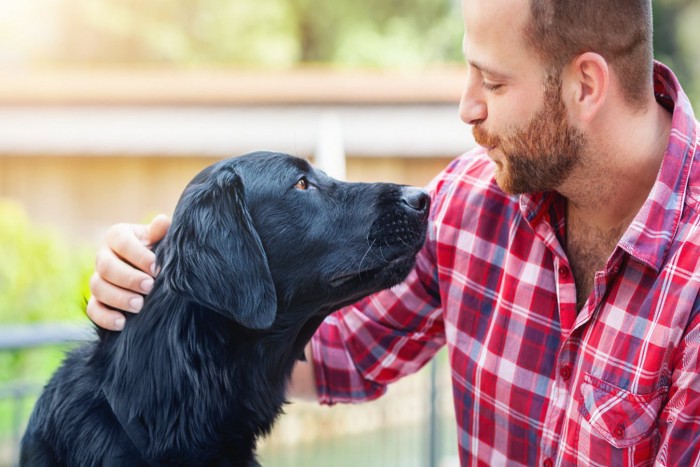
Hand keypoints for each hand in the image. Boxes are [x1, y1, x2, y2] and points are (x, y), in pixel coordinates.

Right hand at [86, 214, 170, 330]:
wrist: (155, 272)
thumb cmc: (158, 251)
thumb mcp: (160, 240)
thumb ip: (159, 232)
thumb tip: (162, 221)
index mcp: (118, 236)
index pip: (122, 242)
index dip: (138, 255)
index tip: (156, 267)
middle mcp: (103, 256)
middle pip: (106, 266)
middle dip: (128, 278)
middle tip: (149, 287)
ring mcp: (98, 279)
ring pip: (98, 287)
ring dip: (119, 298)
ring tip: (140, 305)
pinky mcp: (97, 300)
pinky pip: (93, 310)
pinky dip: (105, 317)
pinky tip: (122, 323)